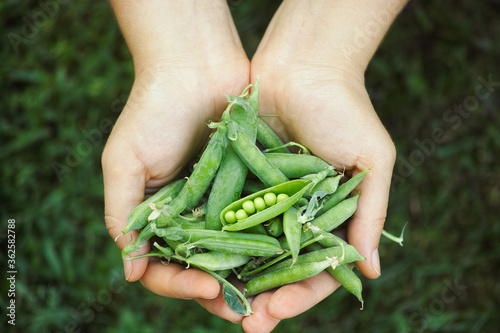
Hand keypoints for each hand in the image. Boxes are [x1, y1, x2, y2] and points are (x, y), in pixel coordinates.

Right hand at [103, 0, 250, 322]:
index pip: (167, 267)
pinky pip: (264, 221)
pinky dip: (273, 242)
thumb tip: (130, 272)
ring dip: (253, 279)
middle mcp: (193, 215)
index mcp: (160, 216)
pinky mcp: (254, 185)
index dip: (182, 285)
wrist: (195, 65)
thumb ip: (122, 215)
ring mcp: (225, 202)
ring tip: (272, 301)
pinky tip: (288, 260)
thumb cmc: (152, 110)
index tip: (206, 289)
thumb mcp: (124, 162)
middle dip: (224, 294)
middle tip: (246, 315)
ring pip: (239, 252)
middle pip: (207, 267)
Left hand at [242, 1, 399, 330]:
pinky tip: (202, 261)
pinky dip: (216, 239)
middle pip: (280, 266)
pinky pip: (226, 215)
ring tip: (218, 302)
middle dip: (264, 297)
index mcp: (332, 215)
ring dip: (236, 277)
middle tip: (246, 324)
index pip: (318, 267)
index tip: (278, 310)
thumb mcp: (371, 159)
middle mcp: (297, 213)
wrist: (303, 64)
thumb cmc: (345, 108)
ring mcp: (266, 198)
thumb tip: (370, 271)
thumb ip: (371, 213)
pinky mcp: (239, 179)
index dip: (300, 294)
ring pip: (250, 248)